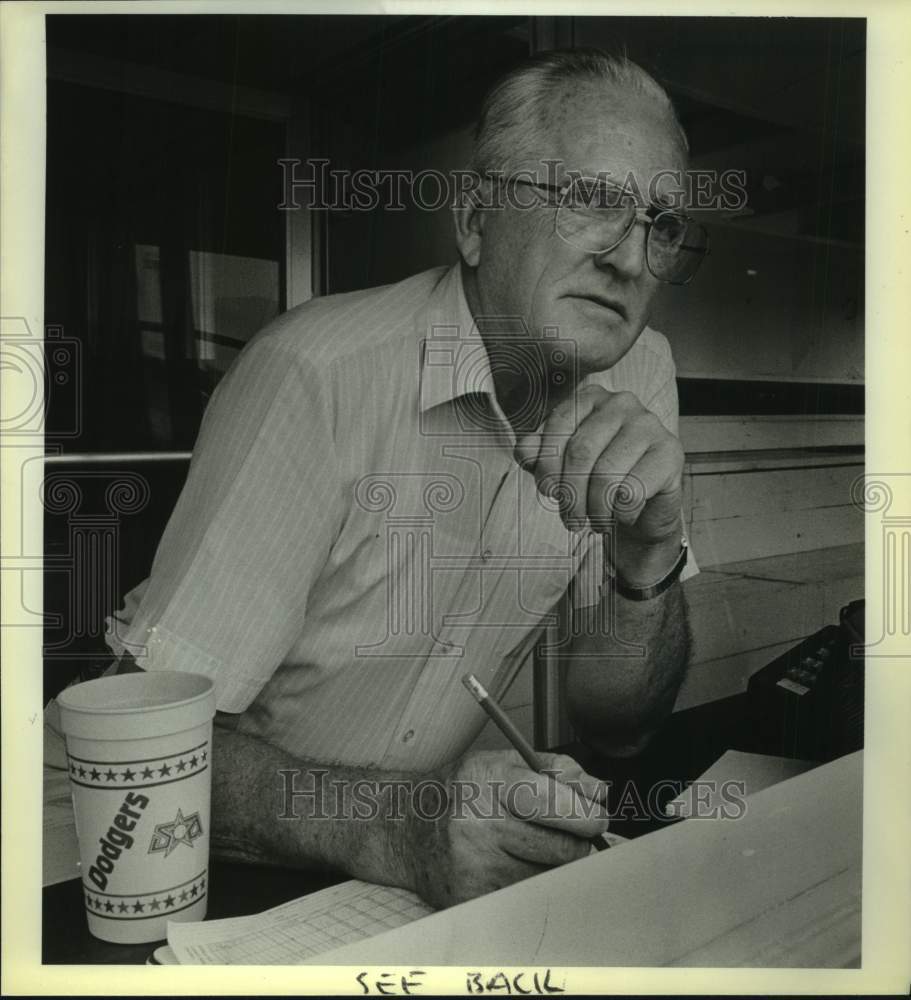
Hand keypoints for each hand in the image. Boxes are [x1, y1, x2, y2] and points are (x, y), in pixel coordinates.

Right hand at [404, 750, 609, 908]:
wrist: (407, 828)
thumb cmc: (465, 792)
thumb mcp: (504, 763)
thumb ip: (555, 770)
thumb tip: (599, 792)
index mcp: (491, 782)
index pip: (558, 804)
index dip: (587, 814)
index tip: (595, 816)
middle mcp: (481, 824)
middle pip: (563, 848)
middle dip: (579, 841)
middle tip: (575, 834)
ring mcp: (475, 866)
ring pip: (550, 875)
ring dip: (553, 863)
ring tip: (532, 845)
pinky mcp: (472, 898)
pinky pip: (526, 895)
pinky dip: (530, 881)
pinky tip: (511, 864)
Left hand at [514, 386, 683, 579]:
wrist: (641, 511)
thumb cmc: (597, 482)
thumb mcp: (560, 468)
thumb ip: (538, 455)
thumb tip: (523, 452)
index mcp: (591, 398)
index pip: (558, 425)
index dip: (547, 465)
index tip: (548, 492)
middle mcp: (622, 403)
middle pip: (581, 452)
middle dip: (570, 494)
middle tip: (571, 519)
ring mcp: (649, 425)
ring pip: (606, 474)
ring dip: (595, 509)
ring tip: (595, 521)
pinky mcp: (670, 452)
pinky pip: (632, 491)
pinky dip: (622, 513)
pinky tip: (624, 514)